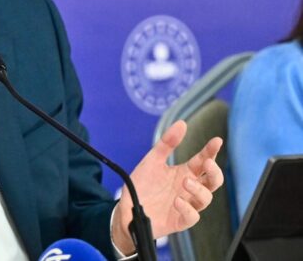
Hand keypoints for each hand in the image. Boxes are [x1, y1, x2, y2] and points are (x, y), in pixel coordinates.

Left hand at [112, 120, 223, 253]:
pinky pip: (192, 217)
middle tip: (207, 162)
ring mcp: (186, 205)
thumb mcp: (152, 161)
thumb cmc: (143, 185)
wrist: (126, 208)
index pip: (203, 161)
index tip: (217, 141)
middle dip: (214, 172)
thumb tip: (182, 123)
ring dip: (199, 189)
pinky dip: (188, 209)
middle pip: (213, 182)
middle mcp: (188, 189)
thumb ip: (166, 143)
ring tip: (185, 181)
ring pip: (206, 199)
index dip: (211, 151)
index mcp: (185, 173)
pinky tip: (177, 201)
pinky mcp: (178, 220)